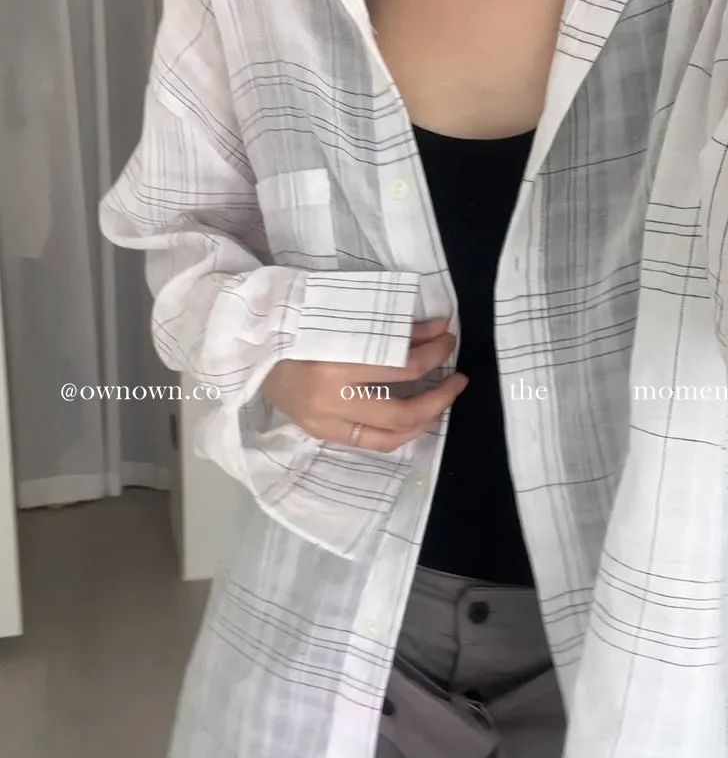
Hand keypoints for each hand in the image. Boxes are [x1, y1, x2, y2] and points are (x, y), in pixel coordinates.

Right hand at [260, 318, 468, 451]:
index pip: (401, 367)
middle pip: (401, 411)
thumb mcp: (338, 315)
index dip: (433, 353)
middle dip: (439, 396)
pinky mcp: (319, 432)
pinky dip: (397, 431)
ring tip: (440, 400)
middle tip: (457, 378)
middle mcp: (329, 401)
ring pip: (389, 437)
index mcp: (333, 364)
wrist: (240, 343)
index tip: (448, 338)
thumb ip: (388, 327)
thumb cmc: (291, 320)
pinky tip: (411, 415)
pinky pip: (369, 442)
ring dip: (423, 421)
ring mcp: (322, 423)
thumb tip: (437, 329)